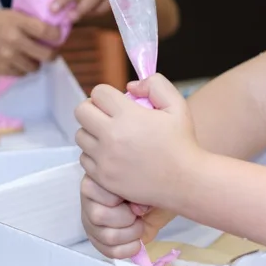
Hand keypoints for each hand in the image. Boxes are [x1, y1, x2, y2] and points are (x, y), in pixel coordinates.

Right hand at [0, 10, 60, 75]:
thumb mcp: (5, 14)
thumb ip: (25, 23)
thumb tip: (48, 31)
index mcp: (16, 21)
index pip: (48, 32)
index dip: (57, 36)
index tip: (57, 37)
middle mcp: (14, 40)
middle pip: (47, 55)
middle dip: (52, 54)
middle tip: (50, 52)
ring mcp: (7, 57)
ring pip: (35, 67)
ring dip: (35, 63)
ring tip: (28, 56)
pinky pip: (21, 74)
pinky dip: (22, 69)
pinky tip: (16, 61)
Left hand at [75, 74, 202, 209]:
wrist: (184, 181)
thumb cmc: (182, 142)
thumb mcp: (177, 105)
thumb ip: (155, 84)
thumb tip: (130, 87)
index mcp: (128, 116)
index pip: (98, 93)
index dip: (107, 93)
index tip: (116, 101)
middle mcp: (111, 136)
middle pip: (81, 112)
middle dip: (93, 108)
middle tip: (107, 115)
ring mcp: (105, 159)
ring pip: (80, 135)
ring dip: (92, 131)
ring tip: (109, 135)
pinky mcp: (103, 177)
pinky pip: (84, 159)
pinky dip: (93, 154)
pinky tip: (110, 154)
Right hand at [80, 177, 179, 258]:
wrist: (160, 199)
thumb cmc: (149, 184)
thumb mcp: (146, 179)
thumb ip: (137, 187)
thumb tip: (136, 210)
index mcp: (96, 178)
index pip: (95, 191)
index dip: (120, 197)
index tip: (135, 194)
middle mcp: (89, 200)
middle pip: (99, 216)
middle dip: (126, 218)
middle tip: (138, 213)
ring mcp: (92, 222)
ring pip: (106, 236)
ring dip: (130, 234)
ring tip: (139, 225)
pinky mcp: (99, 239)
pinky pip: (108, 251)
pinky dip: (127, 249)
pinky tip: (137, 241)